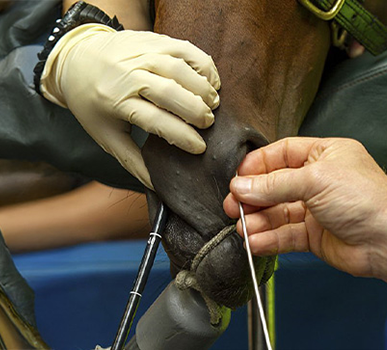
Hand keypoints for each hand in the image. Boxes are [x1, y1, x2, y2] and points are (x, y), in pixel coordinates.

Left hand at [40, 24, 220, 188]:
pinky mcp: (152, 39)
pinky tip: (210, 80)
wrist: (76, 59)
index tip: (200, 148)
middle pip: (171, 93)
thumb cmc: (93, 103)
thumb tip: (157, 187)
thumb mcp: (106, 136)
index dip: (182, 137)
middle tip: (208, 123)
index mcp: (115, 102)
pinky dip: (203, 65)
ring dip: (203, 89)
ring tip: (213, 104)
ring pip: (180, 69)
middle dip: (197, 112)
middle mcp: (128, 74)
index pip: (156, 121)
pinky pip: (185, 49)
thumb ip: (132, 161)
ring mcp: (140, 53)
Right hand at [223, 137, 386, 282]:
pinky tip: (255, 241)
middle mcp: (319, 180)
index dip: (258, 166)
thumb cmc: (365, 199)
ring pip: (278, 212)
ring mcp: (316, 209)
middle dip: (253, 196)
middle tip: (233, 206)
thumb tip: (241, 186)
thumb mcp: (315, 180)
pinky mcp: (314, 235)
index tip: (237, 178)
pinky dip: (269, 238)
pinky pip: (285, 234)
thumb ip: (275, 184)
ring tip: (242, 227)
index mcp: (324, 155)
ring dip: (258, 220)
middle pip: (275, 185)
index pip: (282, 154)